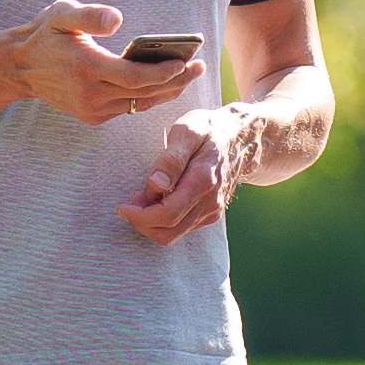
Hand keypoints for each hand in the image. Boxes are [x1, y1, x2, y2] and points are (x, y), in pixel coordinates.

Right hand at [0, 0, 213, 126]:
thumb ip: (90, 16)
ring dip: (167, 91)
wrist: (19, 67)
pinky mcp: (92, 116)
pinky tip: (165, 83)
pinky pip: (128, 108)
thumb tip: (117, 20)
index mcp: (86, 67)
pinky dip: (148, 97)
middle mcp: (91, 94)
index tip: (185, 61)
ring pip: (139, 104)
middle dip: (176, 81)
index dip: (163, 72)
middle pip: (144, 93)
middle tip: (200, 66)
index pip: (135, 76)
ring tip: (190, 73)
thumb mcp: (62, 14)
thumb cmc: (45, 35)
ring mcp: (92, 109)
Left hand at [125, 105, 245, 242]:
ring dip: (151, 222)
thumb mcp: (188, 131)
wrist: (241, 137)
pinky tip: (159, 199)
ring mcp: (212, 211)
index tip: (123, 206)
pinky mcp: (210, 214)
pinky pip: (182, 228)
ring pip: (173, 234)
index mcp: (202, 181)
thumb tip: (156, 184)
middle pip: (168, 232)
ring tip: (144, 197)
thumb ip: (171, 158)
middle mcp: (209, 202)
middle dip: (142, 222)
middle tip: (132, 200)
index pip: (167, 215)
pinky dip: (164, 220)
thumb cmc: (209, 130)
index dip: (140, 217)